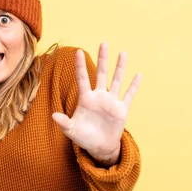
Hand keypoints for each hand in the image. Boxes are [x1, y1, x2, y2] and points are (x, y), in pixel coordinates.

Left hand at [52, 43, 140, 166]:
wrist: (99, 147)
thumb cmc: (83, 137)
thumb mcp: (71, 131)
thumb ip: (63, 123)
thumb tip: (53, 116)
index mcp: (86, 99)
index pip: (82, 79)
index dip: (80, 66)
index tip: (78, 52)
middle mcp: (99, 96)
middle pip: (101, 74)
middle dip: (102, 59)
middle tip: (104, 43)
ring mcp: (111, 102)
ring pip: (116, 80)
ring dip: (120, 67)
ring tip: (123, 53)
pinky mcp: (121, 109)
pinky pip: (129, 95)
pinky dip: (134, 86)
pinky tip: (138, 74)